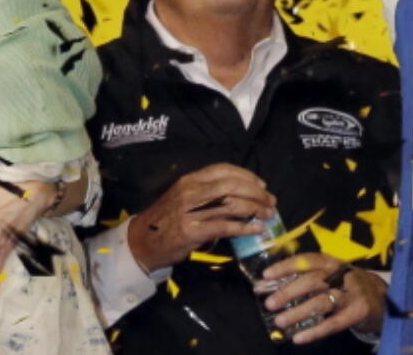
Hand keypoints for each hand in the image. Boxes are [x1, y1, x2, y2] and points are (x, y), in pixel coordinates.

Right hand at [127, 165, 276, 272]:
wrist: (142, 242)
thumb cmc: (166, 220)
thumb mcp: (184, 197)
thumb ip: (207, 192)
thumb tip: (240, 195)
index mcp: (191, 180)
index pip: (224, 170)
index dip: (247, 175)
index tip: (262, 184)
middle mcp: (192, 191)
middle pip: (232, 185)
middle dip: (256, 192)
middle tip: (270, 201)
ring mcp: (192, 211)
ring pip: (231, 204)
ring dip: (254, 209)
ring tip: (268, 215)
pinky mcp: (192, 231)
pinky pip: (224, 226)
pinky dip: (244, 227)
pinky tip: (255, 229)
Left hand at [259, 253, 386, 345]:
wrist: (380, 298)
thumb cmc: (347, 286)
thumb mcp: (331, 276)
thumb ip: (307, 279)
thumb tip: (272, 286)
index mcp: (332, 262)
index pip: (306, 260)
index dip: (286, 266)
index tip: (266, 276)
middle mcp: (341, 274)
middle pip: (312, 281)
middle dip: (289, 291)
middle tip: (269, 303)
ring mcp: (351, 293)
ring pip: (321, 302)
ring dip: (299, 312)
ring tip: (280, 321)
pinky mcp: (358, 311)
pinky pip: (333, 323)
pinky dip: (314, 332)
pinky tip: (298, 338)